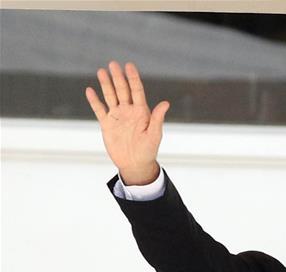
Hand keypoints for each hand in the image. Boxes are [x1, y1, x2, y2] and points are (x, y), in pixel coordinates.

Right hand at [85, 61, 168, 184]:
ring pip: (110, 96)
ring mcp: (117, 116)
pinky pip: (99, 110)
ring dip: (106, 84)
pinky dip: (94, 101)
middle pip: (122, 90)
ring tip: (101, 71)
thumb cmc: (148, 150)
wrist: (135, 164)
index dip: (133, 78)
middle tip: (113, 64)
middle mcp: (129, 111)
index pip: (137, 91)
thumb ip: (157, 118)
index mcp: (142, 112)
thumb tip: (165, 103)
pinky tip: (90, 90)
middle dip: (118, 77)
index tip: (129, 66)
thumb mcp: (155, 134)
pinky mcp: (107, 124)